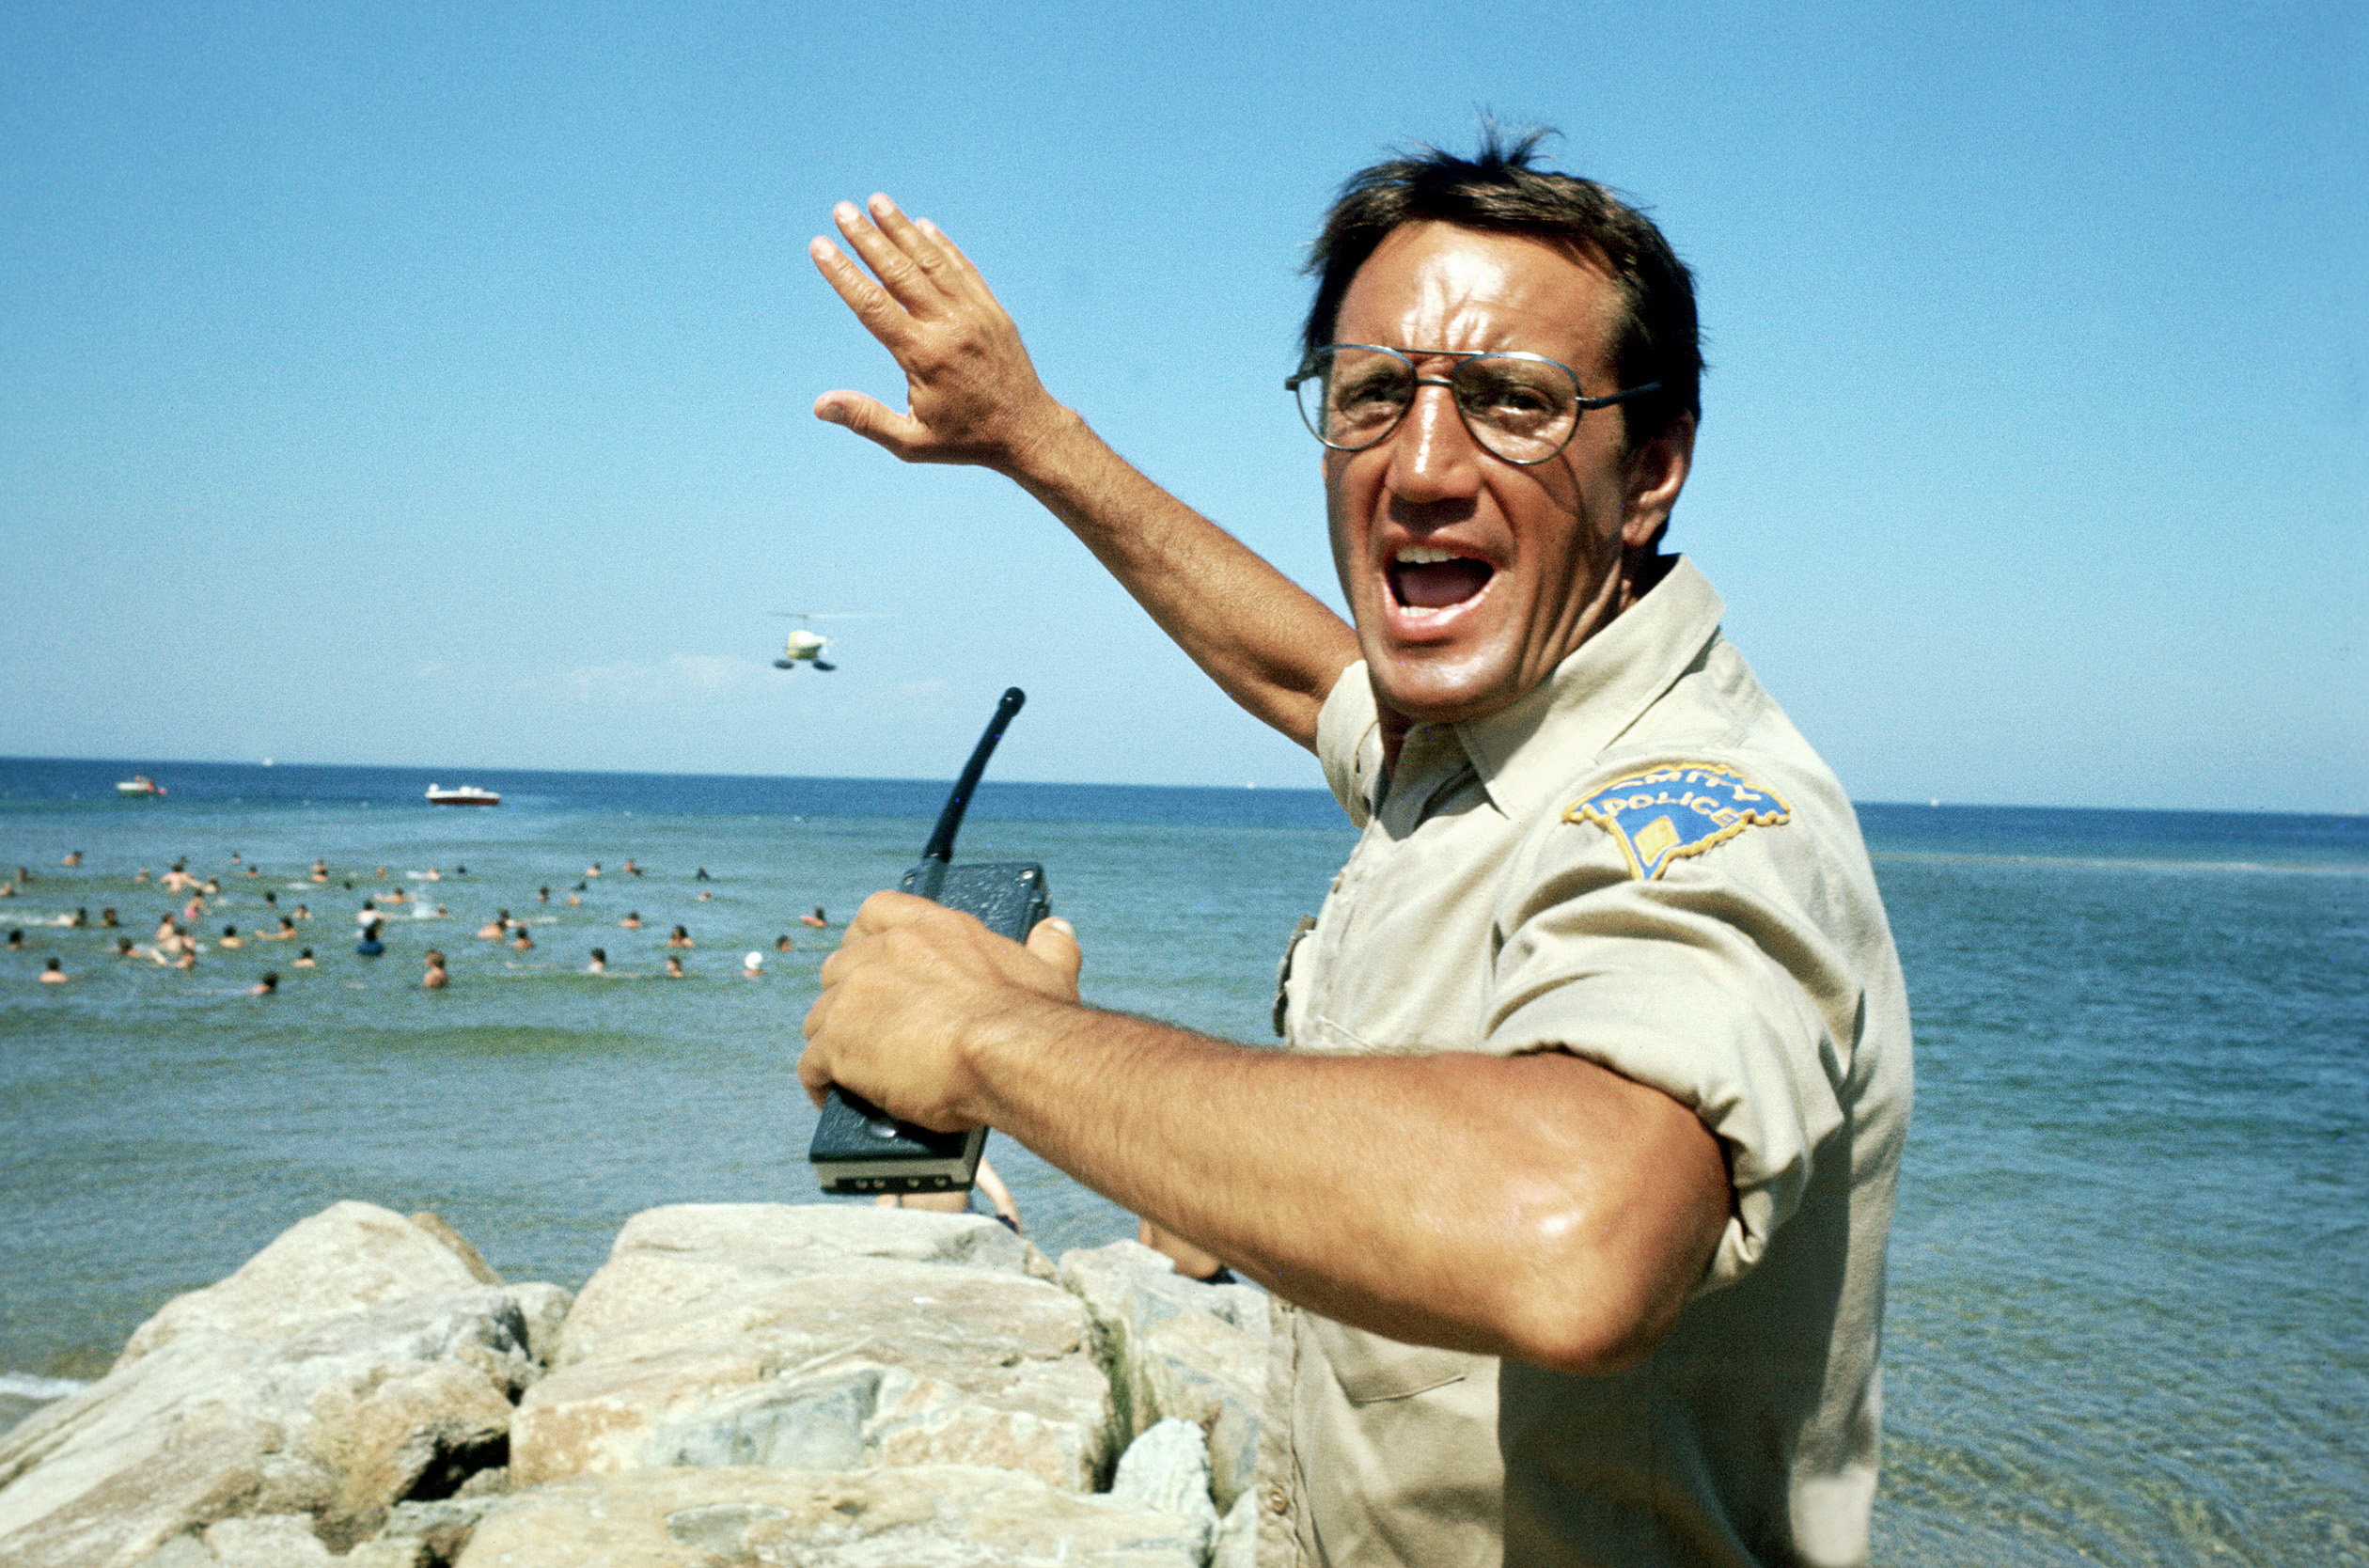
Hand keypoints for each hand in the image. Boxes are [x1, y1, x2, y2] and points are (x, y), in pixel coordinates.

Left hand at [799, 889, 1082, 1131]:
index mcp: (934, 928)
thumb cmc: (1033, 1021)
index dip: (865, 938)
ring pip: (820, 1017)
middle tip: (869, 1030)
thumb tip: (1056, 930)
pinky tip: (835, 1097)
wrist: (1010, 1057)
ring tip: (855, 1071)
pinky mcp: (838, 1040)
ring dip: (833, 1042)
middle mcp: (888, 950)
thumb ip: (1050, 945)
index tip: (869, 959)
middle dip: (848, 999)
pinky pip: (810, 1064)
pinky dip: (820, 1083)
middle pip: (839, 968)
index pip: (878, 911)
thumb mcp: (1050, 971)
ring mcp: (857, 993)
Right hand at [811, 194, 1069, 472]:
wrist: (1028, 431)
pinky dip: (942, 245)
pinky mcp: (993, 310)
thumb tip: (819, 406)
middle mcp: (948, 325)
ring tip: (877, 201)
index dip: (844, 273)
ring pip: (932, 261)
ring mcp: (974, 313)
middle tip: (841, 209)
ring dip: (903, 228)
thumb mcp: (912, 442)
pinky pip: (963, 269)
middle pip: (899, 271)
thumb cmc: (965, 440)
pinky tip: (922, 225)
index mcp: (923, 354)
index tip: (820, 246)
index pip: (873, 304)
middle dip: (867, 237)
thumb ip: (866, 419)